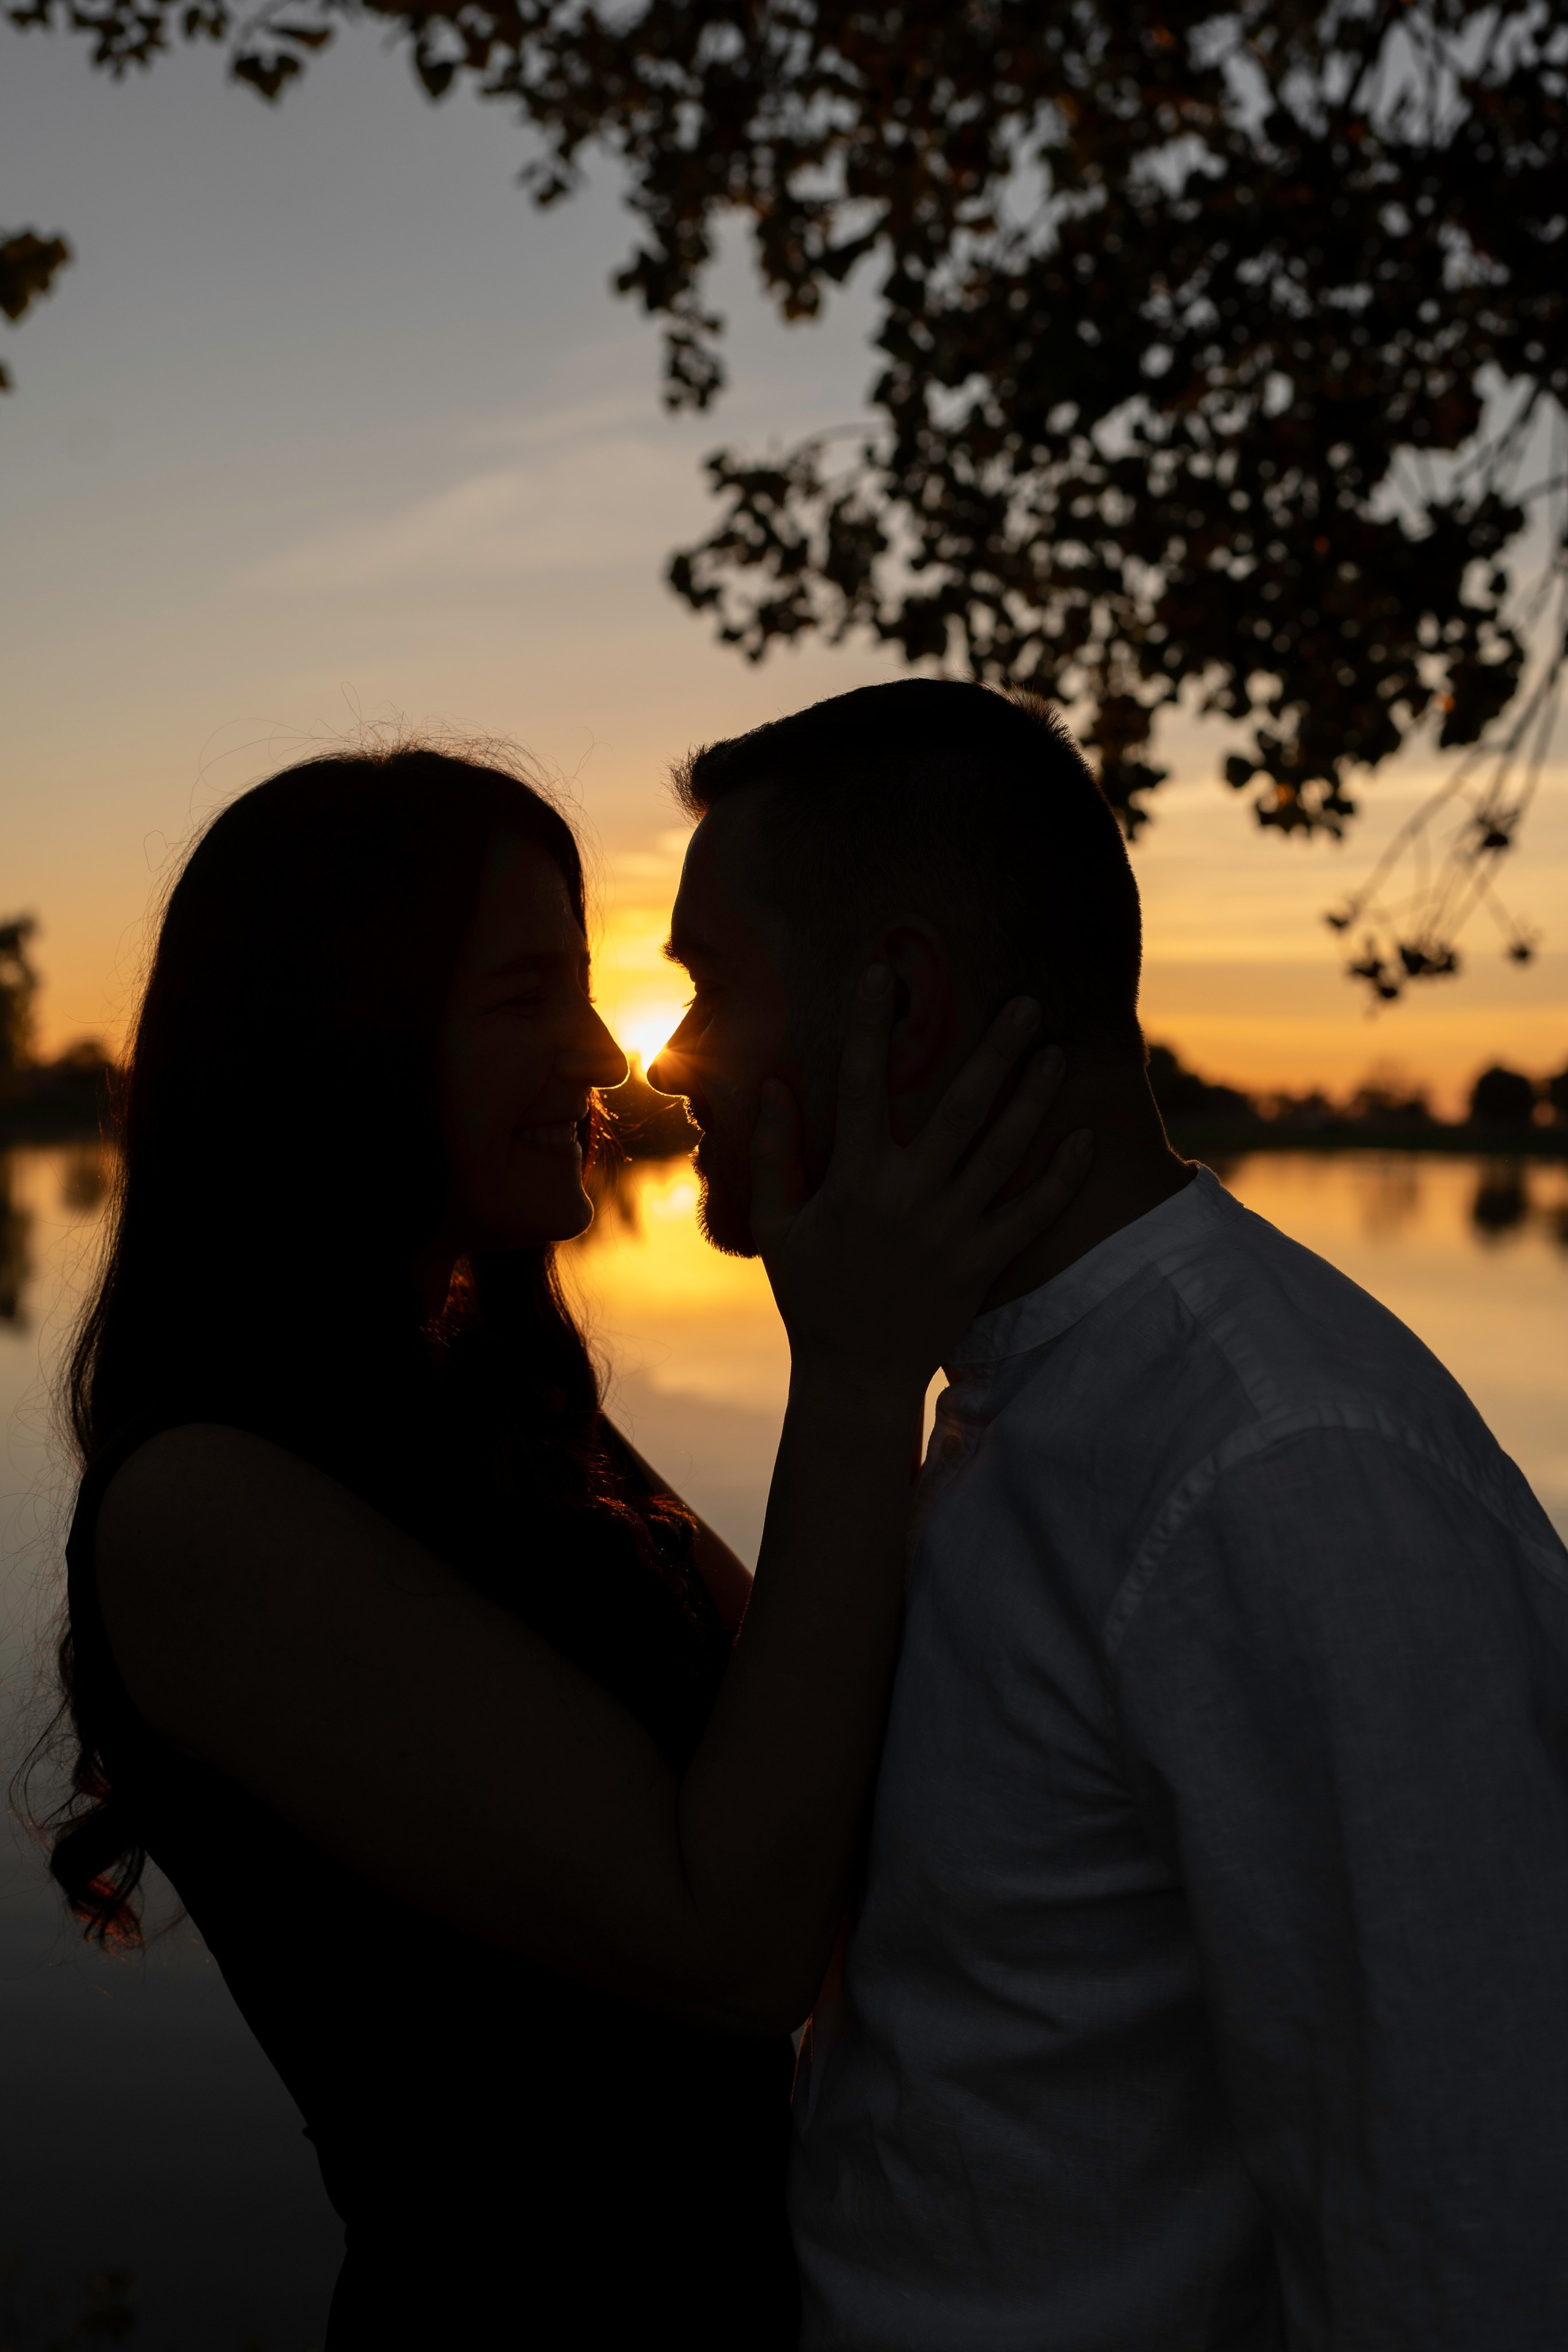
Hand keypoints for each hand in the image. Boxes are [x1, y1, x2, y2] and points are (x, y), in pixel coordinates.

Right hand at [749, 965, 1090, 1399]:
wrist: (854, 1373)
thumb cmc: (811, 1294)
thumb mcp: (776, 1226)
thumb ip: (771, 1155)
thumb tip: (773, 1085)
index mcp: (854, 1181)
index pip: (861, 1086)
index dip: (871, 1026)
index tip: (882, 974)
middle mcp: (907, 1198)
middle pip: (958, 1108)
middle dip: (993, 1051)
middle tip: (1025, 1002)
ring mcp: (951, 1231)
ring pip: (1002, 1152)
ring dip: (1033, 1099)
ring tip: (1056, 1052)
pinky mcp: (982, 1263)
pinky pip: (1032, 1214)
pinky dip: (1061, 1177)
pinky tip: (1084, 1138)